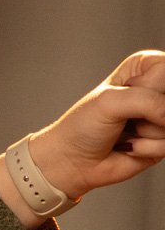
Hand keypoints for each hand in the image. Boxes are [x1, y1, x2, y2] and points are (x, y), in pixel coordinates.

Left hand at [25, 50, 164, 199]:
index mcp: (145, 68)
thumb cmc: (82, 126)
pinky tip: (130, 145)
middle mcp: (157, 90)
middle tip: (126, 115)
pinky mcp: (164, 140)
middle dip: (148, 112)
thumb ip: (148, 100)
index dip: (149, 85)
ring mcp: (163, 117)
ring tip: (126, 131)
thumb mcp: (110, 101)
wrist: (72, 161)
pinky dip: (146, 148)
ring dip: (145, 132)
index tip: (129, 91)